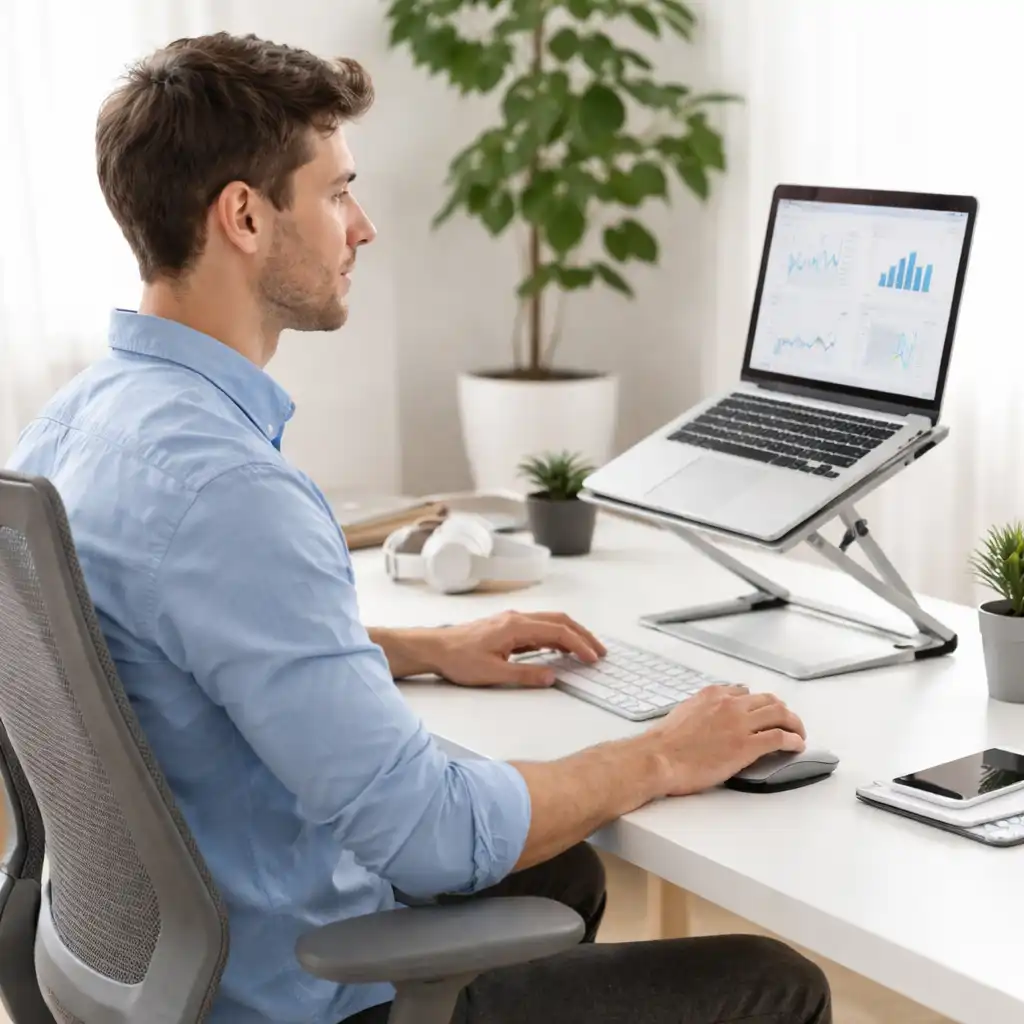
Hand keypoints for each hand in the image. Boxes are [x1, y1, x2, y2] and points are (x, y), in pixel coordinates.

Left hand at [427, 610, 605, 687]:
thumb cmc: (459, 659)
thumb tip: (552, 676)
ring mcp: (512, 621)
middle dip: (582, 635)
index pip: (557, 631)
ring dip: (570, 634)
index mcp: (516, 626)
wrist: (435, 648)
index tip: (593, 657)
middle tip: (599, 651)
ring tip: (586, 650)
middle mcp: (516, 619)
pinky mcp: (507, 627)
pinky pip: (539, 628)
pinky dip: (555, 636)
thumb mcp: (493, 673)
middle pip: (559, 621)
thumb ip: (525, 674)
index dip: (579, 644)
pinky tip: (559, 649)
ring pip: (550, 622)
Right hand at [645, 685, 805, 796]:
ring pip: (780, 714)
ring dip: (794, 723)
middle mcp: (729, 704)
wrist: (659, 757)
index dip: (758, 703)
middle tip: (788, 723)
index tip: (763, 713)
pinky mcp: (747, 746)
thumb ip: (702, 709)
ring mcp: (740, 724)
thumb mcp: (683, 712)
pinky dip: (793, 740)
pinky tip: (796, 746)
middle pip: (768, 700)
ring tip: (798, 734)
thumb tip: (709, 716)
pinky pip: (779, 737)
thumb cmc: (665, 742)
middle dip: (782, 711)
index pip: (745, 692)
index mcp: (713, 694)